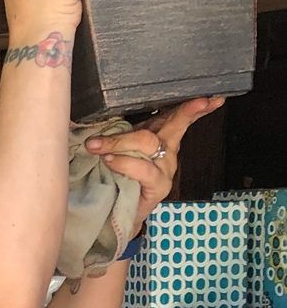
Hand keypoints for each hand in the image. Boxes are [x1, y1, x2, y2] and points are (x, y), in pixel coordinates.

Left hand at [84, 97, 225, 235]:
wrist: (118, 209)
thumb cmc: (121, 174)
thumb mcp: (120, 148)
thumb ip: (118, 133)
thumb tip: (99, 120)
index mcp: (162, 137)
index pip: (180, 117)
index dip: (194, 107)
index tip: (211, 99)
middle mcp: (169, 151)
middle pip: (171, 124)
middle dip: (167, 114)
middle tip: (181, 102)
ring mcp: (167, 169)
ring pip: (148, 143)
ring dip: (118, 142)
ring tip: (96, 146)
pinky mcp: (160, 186)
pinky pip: (143, 168)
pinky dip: (123, 163)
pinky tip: (109, 161)